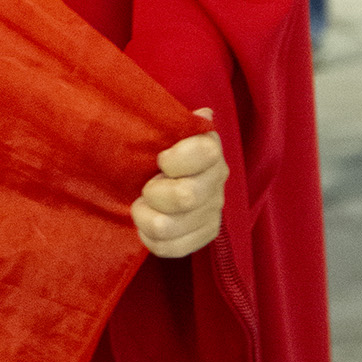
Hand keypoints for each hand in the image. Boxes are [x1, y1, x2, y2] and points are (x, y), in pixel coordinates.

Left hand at [131, 109, 227, 258]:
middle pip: (185, 196)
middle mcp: (219, 178)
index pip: (204, 153)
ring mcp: (214, 209)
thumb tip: (205, 114)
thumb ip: (173, 120)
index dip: (174, 160)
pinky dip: (149, 238)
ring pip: (167, 226)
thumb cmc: (153, 145)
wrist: (156, 172)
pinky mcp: (207, 234)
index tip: (159, 159)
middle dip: (153, 192)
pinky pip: (169, 248)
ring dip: (145, 216)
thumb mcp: (158, 128)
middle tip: (145, 186)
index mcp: (209, 146)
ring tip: (142, 205)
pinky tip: (148, 224)